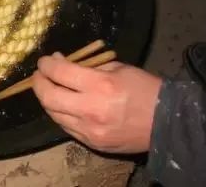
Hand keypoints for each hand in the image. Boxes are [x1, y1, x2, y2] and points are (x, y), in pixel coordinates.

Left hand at [32, 53, 162, 152]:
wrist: (167, 124)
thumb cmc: (144, 89)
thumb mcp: (118, 67)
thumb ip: (88, 66)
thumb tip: (61, 62)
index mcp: (100, 85)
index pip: (60, 73)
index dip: (46, 65)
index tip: (44, 61)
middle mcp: (90, 109)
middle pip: (49, 97)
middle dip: (38, 83)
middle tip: (39, 74)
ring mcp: (89, 130)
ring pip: (53, 114)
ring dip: (47, 99)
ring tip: (49, 88)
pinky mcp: (92, 143)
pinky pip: (66, 127)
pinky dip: (60, 114)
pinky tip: (63, 105)